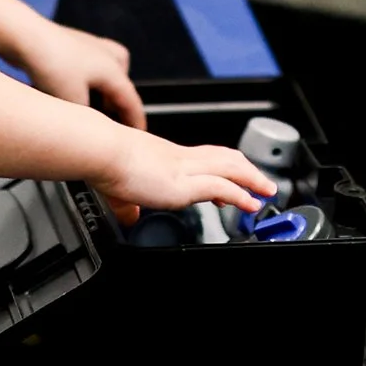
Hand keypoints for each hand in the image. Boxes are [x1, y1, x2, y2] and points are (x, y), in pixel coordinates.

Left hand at [18, 17, 144, 125]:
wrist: (25, 36)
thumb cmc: (52, 66)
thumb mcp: (73, 101)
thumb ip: (87, 117)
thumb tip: (88, 124)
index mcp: (114, 70)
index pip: (131, 100)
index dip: (136, 120)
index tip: (140, 135)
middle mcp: (107, 55)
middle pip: (122, 83)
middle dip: (118, 103)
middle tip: (114, 122)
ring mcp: (89, 46)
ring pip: (106, 72)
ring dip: (101, 91)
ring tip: (90, 106)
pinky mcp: (71, 44)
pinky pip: (87, 67)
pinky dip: (83, 81)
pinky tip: (65, 90)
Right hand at [80, 127, 276, 224]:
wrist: (100, 150)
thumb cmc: (103, 161)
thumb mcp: (119, 187)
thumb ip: (127, 203)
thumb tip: (128, 215)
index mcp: (167, 155)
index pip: (205, 157)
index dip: (224, 168)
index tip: (235, 182)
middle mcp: (181, 158)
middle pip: (225, 158)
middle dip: (247, 170)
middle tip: (261, 183)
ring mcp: (185, 169)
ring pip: (231, 168)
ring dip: (252, 180)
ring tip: (265, 192)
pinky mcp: (184, 183)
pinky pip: (222, 186)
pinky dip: (240, 195)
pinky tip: (249, 203)